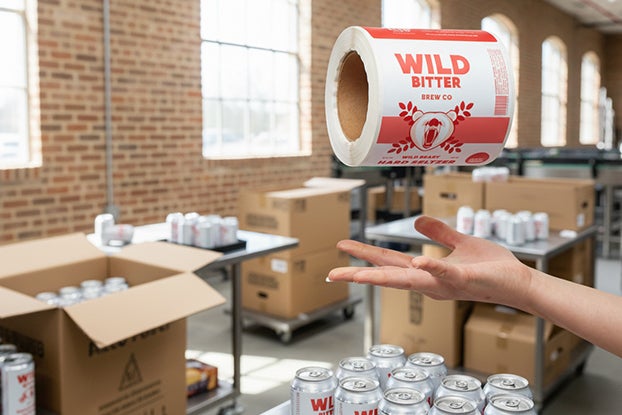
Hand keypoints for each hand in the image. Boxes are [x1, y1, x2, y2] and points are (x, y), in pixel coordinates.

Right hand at [328, 215, 532, 307]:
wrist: (519, 282)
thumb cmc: (492, 267)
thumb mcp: (460, 243)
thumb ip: (439, 233)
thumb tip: (416, 221)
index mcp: (425, 272)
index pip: (388, 263)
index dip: (364, 256)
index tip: (342, 247)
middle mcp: (429, 282)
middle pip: (388, 276)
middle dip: (358, 275)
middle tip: (331, 274)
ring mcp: (444, 283)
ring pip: (407, 280)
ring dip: (381, 277)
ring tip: (355, 276)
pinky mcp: (464, 279)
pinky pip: (446, 274)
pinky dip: (431, 268)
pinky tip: (417, 260)